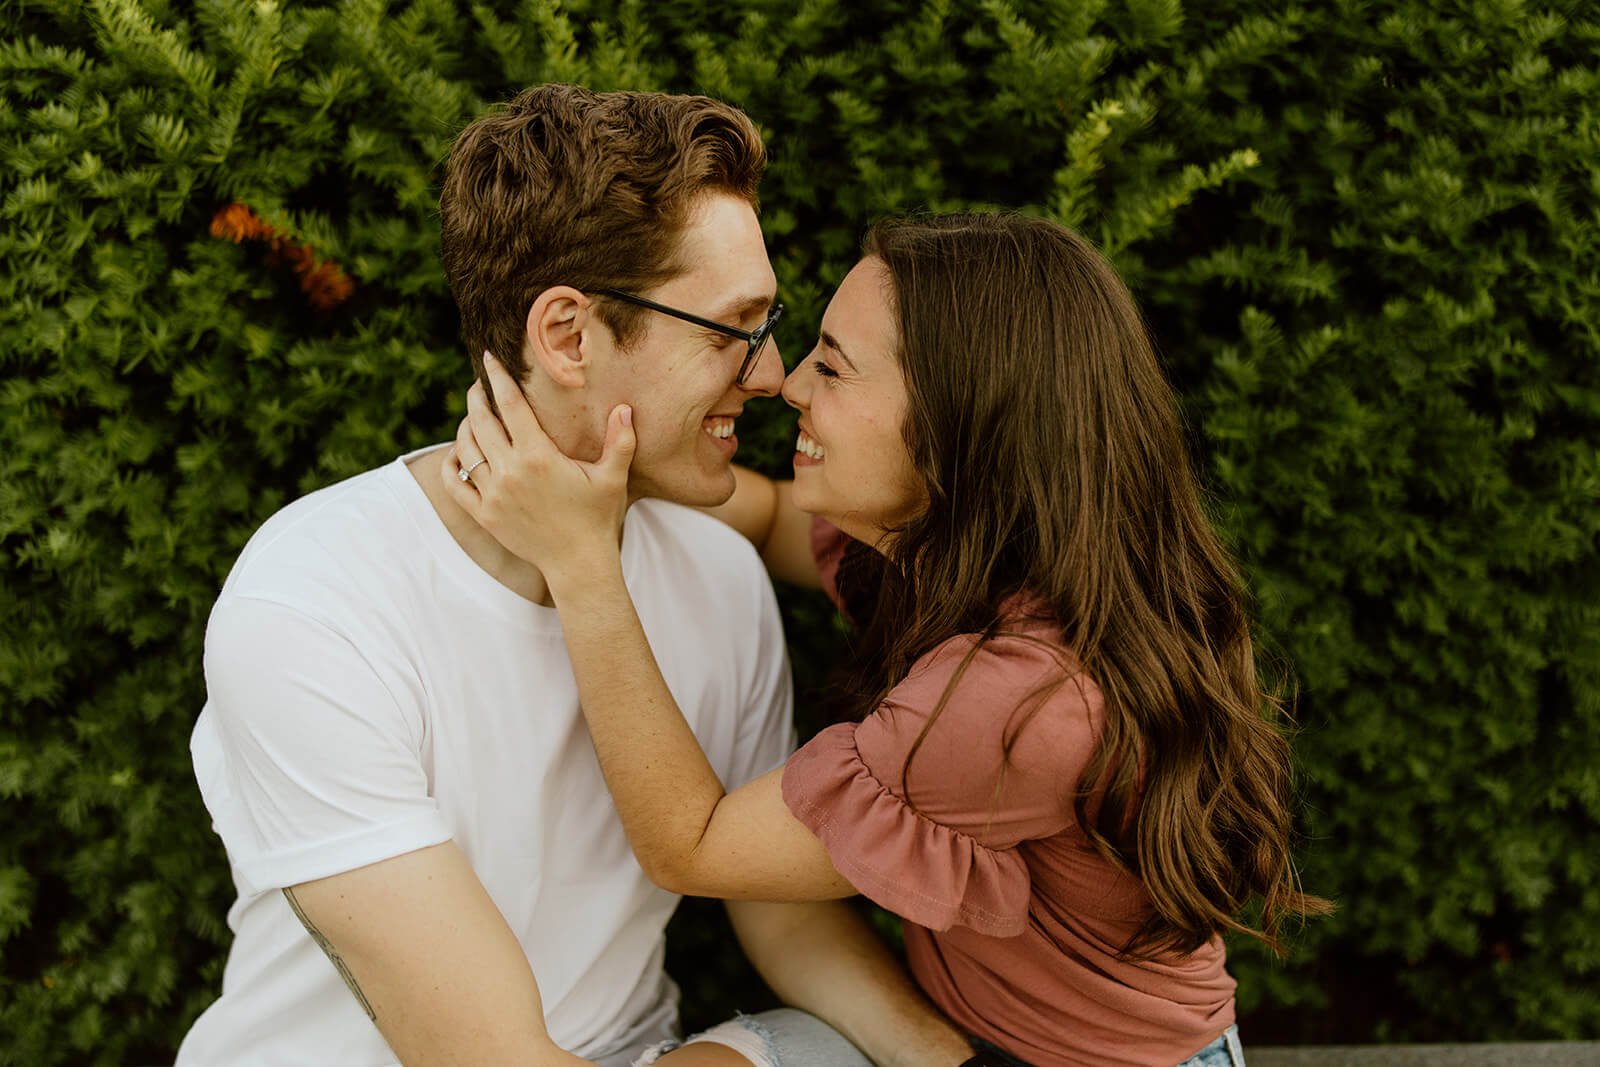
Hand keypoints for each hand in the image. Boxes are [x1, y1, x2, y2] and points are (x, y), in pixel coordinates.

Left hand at [442, 351, 635, 592]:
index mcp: (538, 456)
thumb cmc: (598, 518)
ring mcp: (493, 494)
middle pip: (480, 422)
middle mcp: (510, 471)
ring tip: (473, 417)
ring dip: (465, 427)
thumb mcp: (613, 477)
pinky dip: (452, 464)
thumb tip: (624, 408)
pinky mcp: (484, 514)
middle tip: (479, 385)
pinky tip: (458, 454)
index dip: (497, 378)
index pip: (510, 405)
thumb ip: (620, 440)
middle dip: (476, 398)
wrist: (578, 564)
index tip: (488, 359)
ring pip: (465, 449)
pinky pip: (455, 483)